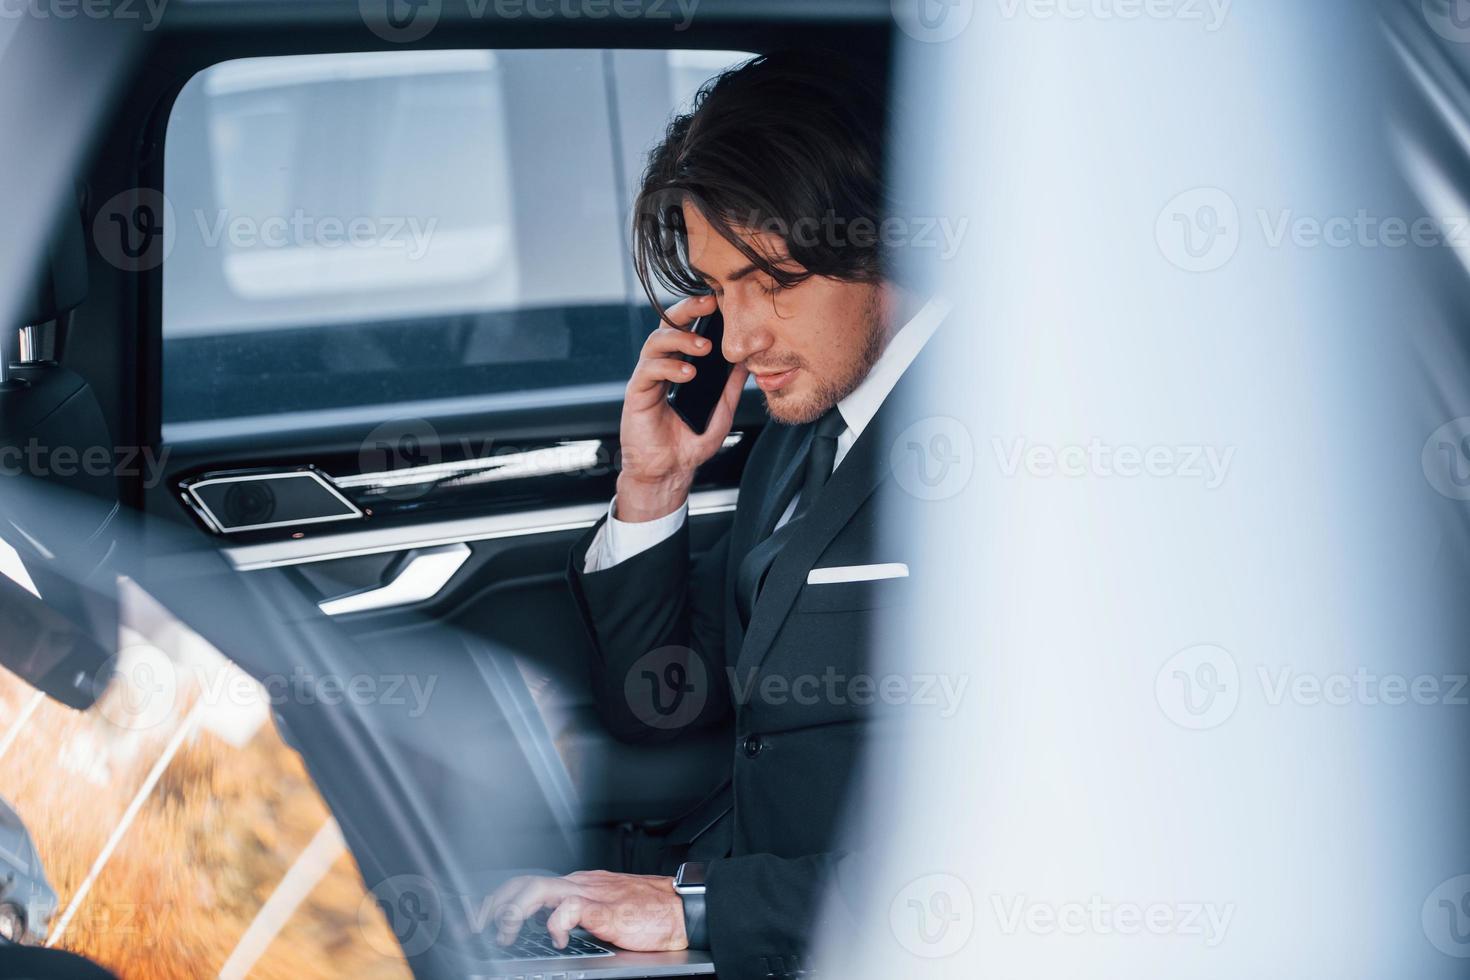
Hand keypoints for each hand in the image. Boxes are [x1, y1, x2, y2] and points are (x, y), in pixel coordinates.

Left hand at [489, 870, 686, 951]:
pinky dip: (554, 923)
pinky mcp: (605, 909)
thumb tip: (552, 928)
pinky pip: (569, 908)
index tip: (482, 918)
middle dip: (495, 904)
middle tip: (477, 927)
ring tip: (506, 932)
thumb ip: (579, 915)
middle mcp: (580, 884)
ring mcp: (591, 894)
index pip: (530, 884)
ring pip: (539, 889)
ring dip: (515, 910)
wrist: (682, 908)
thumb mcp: (605, 913)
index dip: (501, 900)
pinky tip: (555, 938)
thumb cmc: (652, 913)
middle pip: (525, 882)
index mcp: (579, 886)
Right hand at [617, 294, 748, 522]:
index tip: (721, 302)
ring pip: (656, 342)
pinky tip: (687, 374)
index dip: (701, 313)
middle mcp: (662, 366)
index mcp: (680, 365)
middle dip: (688, 310)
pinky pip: (649, 369)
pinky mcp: (636, 392)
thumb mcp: (721, 410)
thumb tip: (748, 361)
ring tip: (703, 349)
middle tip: (709, 305)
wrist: (669, 470)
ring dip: (681, 340)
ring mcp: (648, 377)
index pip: (688, 329)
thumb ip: (731, 386)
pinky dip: (669, 367)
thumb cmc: (690, 442)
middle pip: (668, 325)